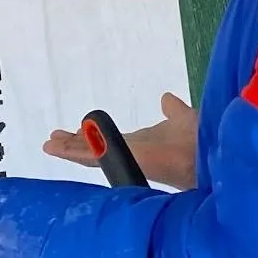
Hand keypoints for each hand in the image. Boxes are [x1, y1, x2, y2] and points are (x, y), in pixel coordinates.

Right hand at [42, 92, 197, 190]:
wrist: (209, 154)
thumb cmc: (200, 140)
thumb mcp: (182, 117)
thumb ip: (172, 110)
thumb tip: (165, 98)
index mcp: (141, 144)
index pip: (109, 141)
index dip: (91, 137)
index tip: (76, 129)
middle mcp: (129, 152)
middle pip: (95, 149)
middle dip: (74, 145)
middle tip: (52, 140)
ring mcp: (125, 157)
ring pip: (90, 154)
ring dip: (69, 149)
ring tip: (48, 144)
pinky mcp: (124, 159)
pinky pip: (95, 156)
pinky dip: (74, 152)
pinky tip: (56, 147)